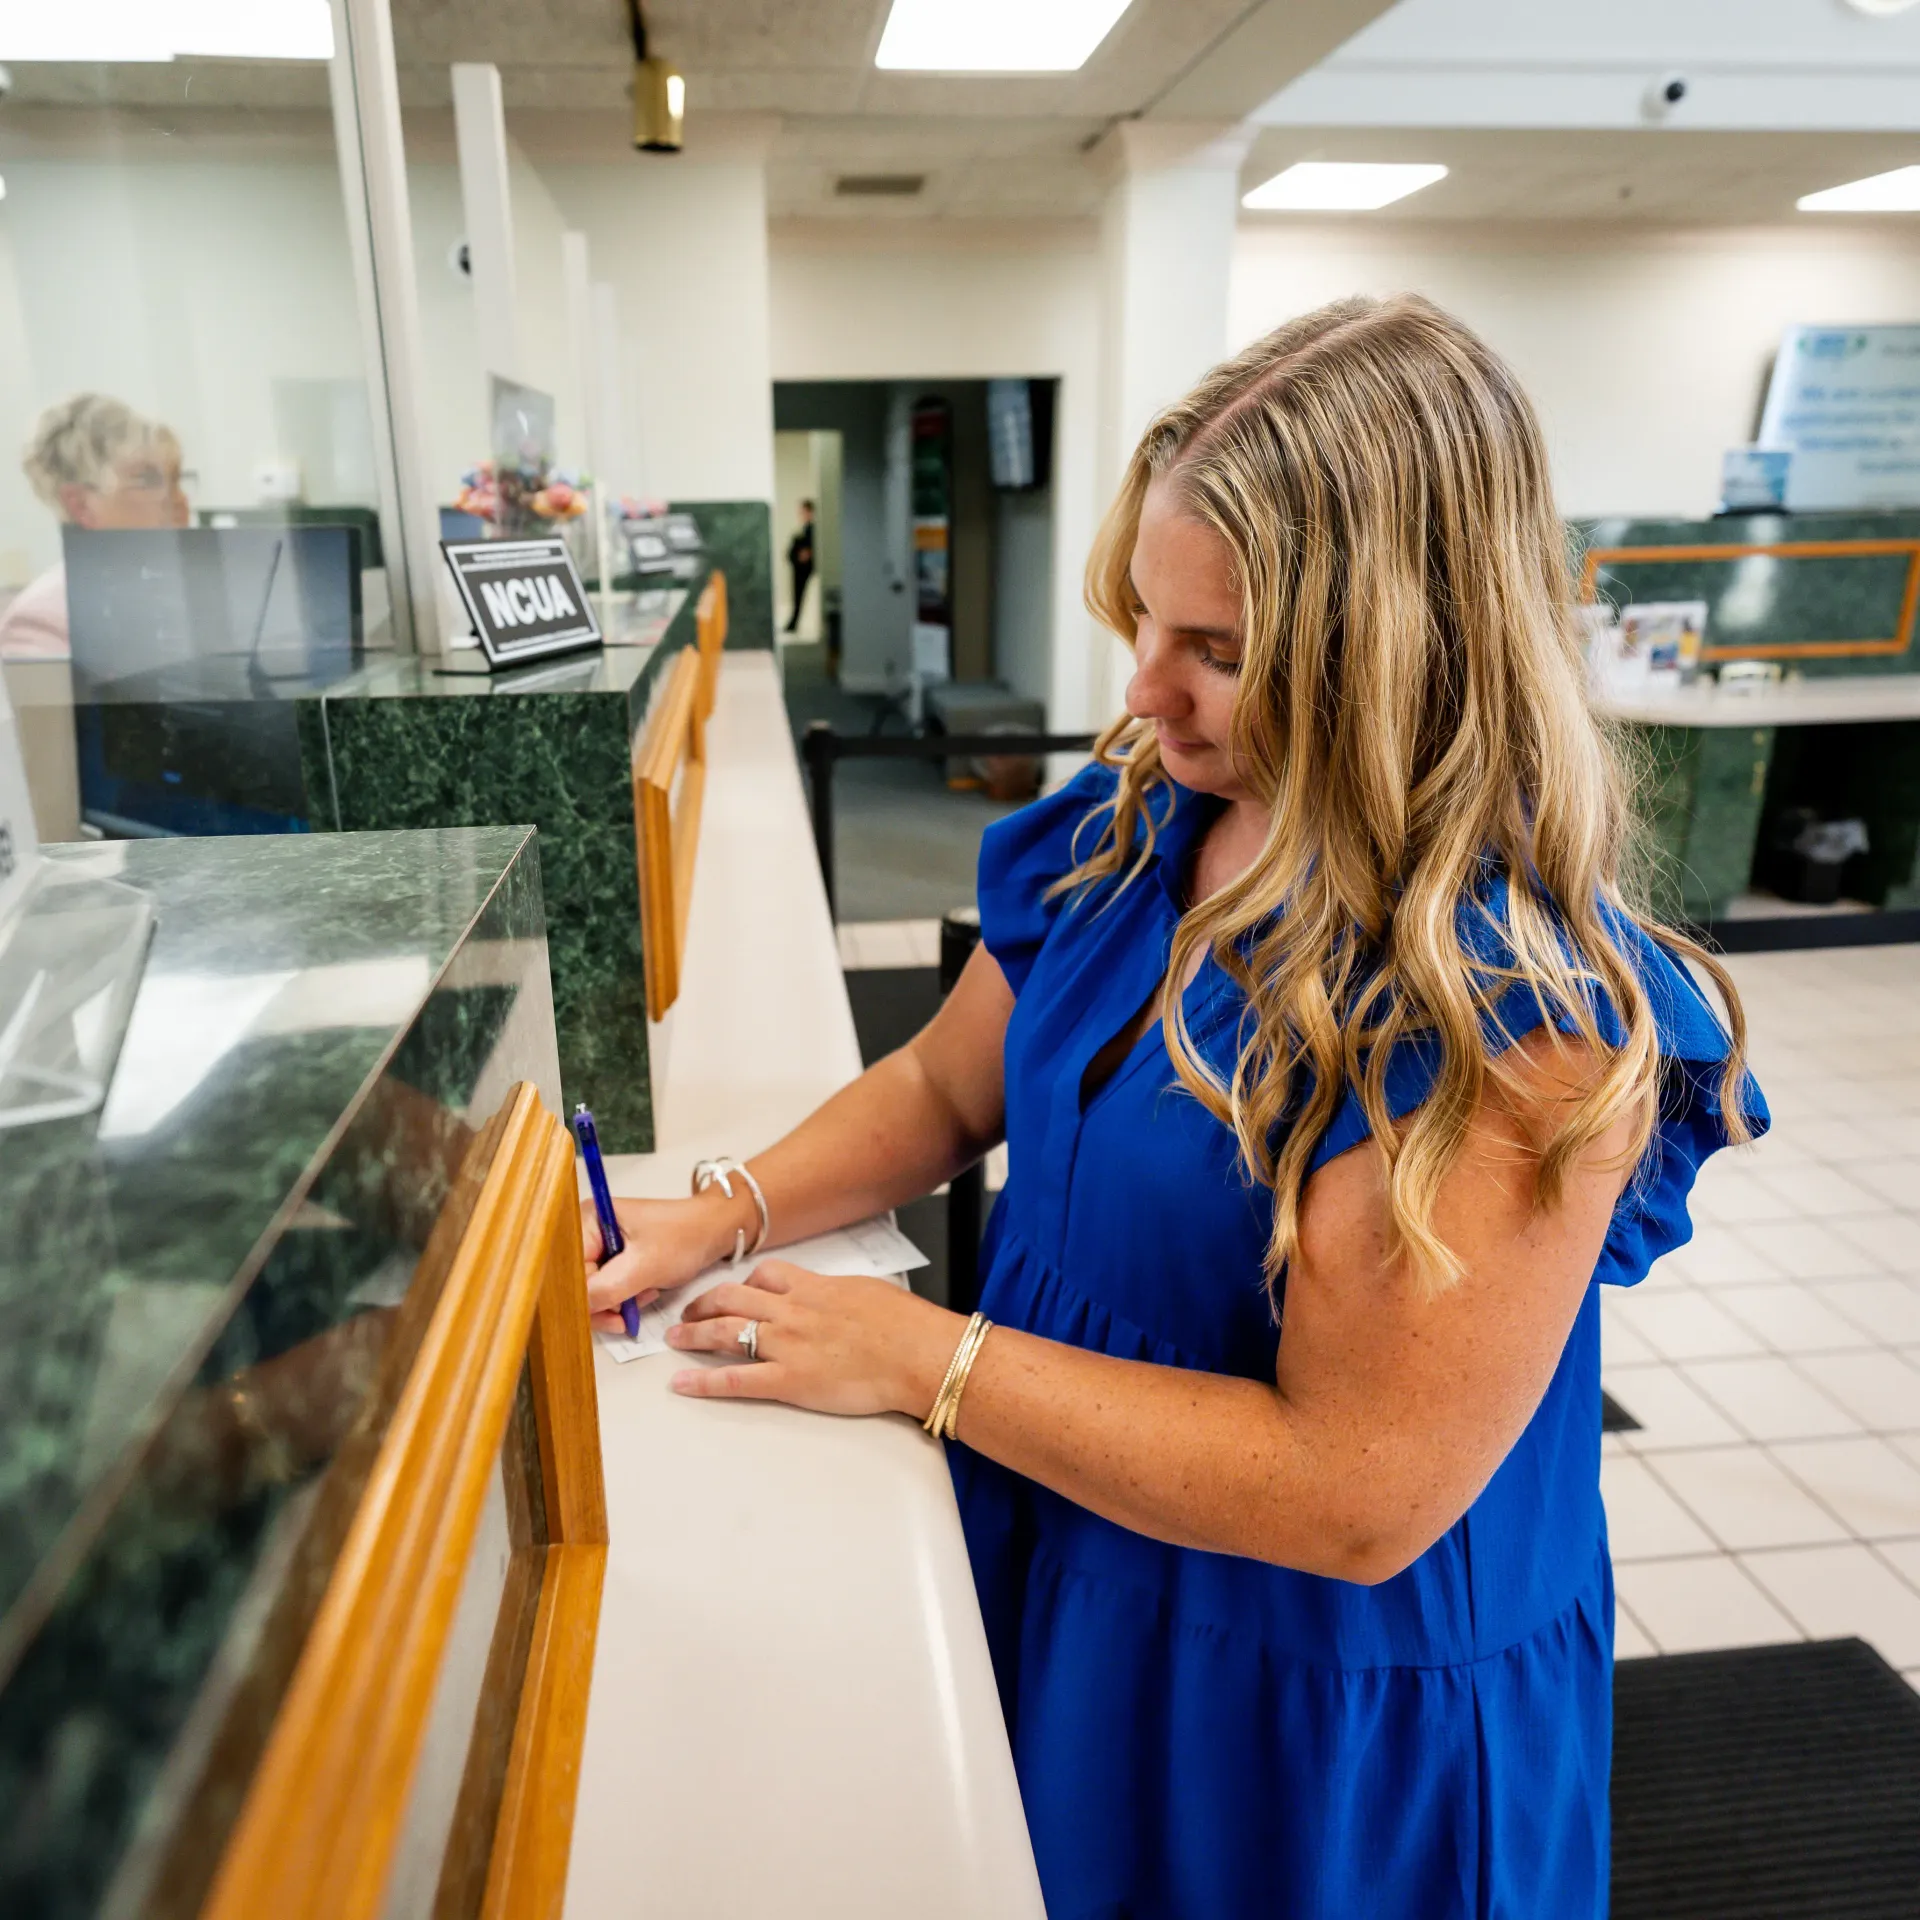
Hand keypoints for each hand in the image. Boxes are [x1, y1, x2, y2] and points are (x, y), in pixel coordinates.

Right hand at [583, 1189, 754, 1332]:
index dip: (585, 1294)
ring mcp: (601, 1244)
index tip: (611, 1312)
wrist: (714, 1230)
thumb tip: (577, 1308)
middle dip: (603, 1301)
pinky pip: (607, 1286)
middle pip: (577, 1280)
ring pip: (592, 1288)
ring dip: (617, 1301)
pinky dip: (624, 1296)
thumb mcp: (644, 1266)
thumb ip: (606, 1289)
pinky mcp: (614, 1257)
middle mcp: (588, 1230)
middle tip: (627, 1313)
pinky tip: (645, 1292)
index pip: (569, 1268)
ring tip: (645, 1295)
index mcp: (588, 1220)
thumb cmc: (682, 1239)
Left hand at [666, 1260, 963, 1418]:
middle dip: (704, 1304)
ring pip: (726, 1331)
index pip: (766, 1274)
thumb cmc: (906, 1325)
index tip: (731, 1290)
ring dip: (694, 1334)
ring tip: (676, 1339)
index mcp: (815, 1288)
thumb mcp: (870, 1293)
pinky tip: (683, 1384)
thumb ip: (842, 1296)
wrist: (918, 1354)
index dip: (742, 1282)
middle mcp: (793, 1311)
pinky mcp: (789, 1380)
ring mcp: (787, 1345)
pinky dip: (704, 1382)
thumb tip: (839, 1300)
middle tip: (688, 1314)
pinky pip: (736, 1380)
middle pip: (733, 1297)